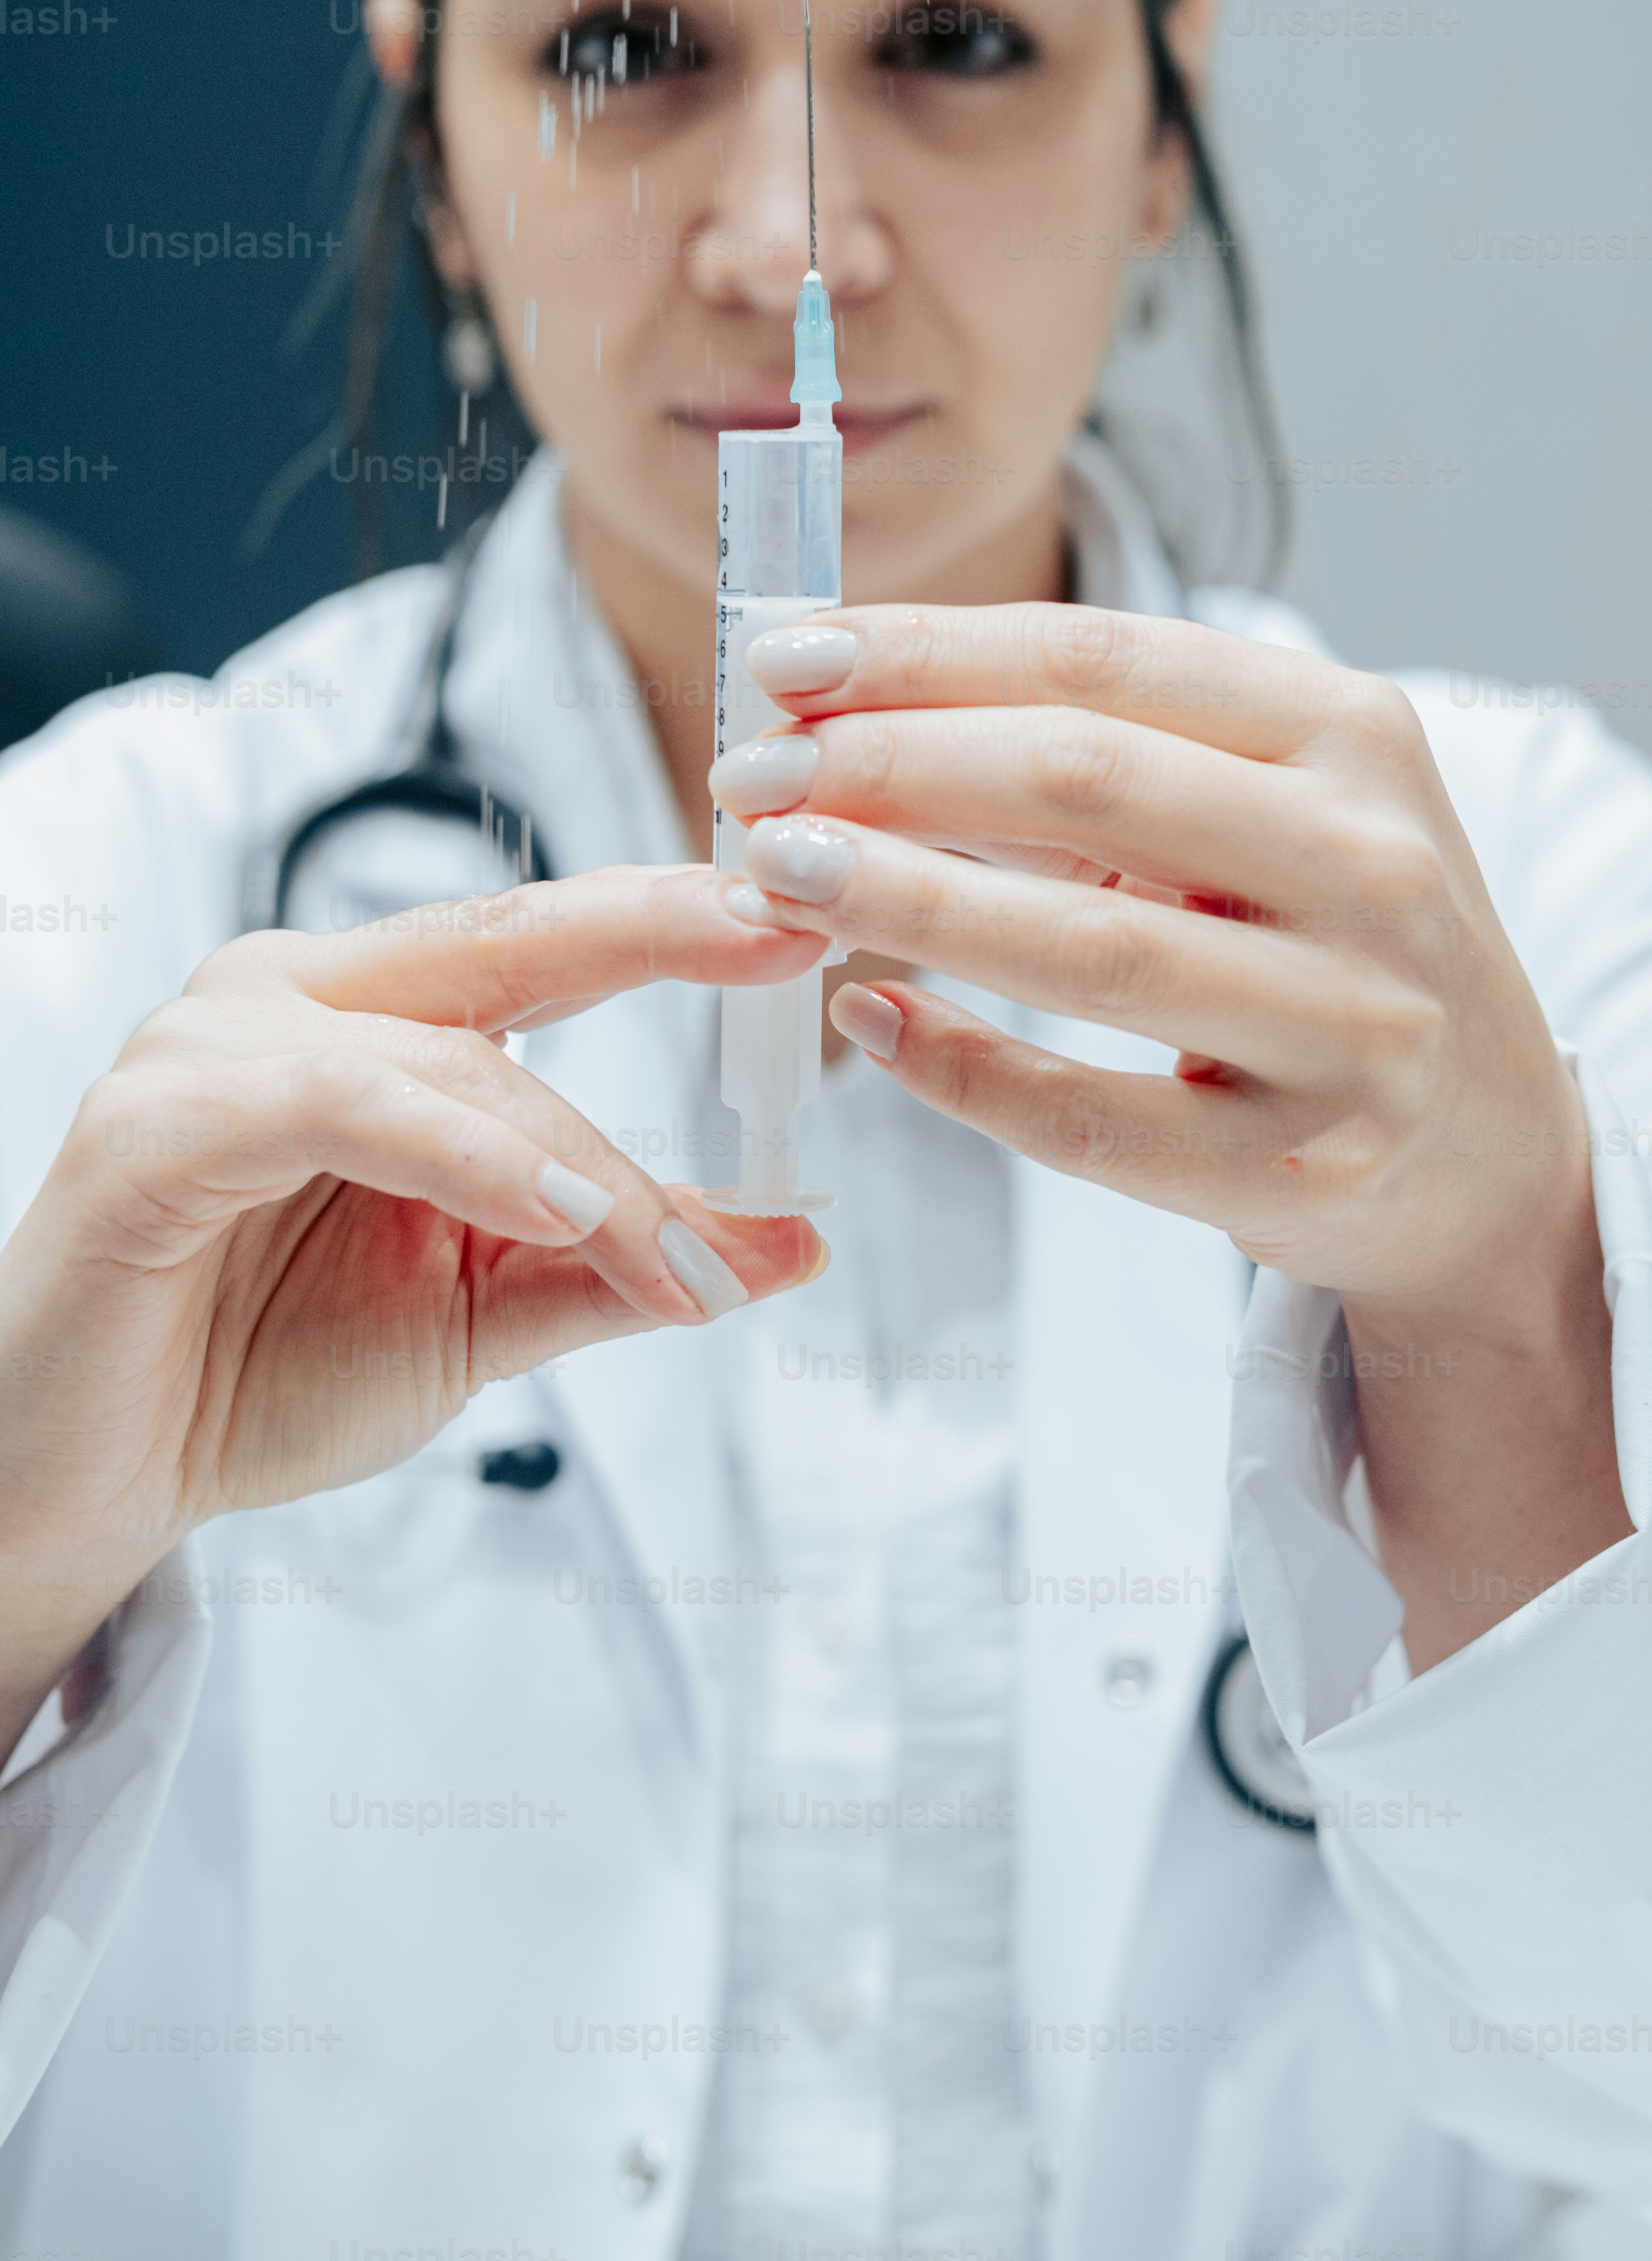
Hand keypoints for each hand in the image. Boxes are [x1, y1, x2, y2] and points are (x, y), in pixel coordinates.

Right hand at [0, 869, 826, 1748]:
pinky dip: (465, 1156)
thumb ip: (627, 1259)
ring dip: (584, 1156)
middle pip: (510, 935)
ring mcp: (215, 1043)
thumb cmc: (264, 1370)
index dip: (680, 919)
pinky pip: (346, 1107)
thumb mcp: (491, 1309)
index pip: (551, 937)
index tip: (812, 923)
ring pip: (452, 1056)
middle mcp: (294, 991)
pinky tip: (559, 1212)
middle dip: (659, 927)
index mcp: (375, 1011)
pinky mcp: (160, 1123)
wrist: (96, 1476)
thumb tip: (796, 1238)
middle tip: (792, 942)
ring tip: (677, 1252)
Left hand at [711, 603, 1626, 1665]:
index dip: (929, 651)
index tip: (783, 658)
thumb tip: (847, 712)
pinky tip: (862, 1020)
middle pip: (1088, 783)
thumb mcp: (1271, 804)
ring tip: (769, 871)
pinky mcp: (1303, 1172)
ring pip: (1092, 948)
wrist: (1493, 1153)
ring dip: (905, 899)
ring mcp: (1353, 1028)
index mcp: (1354, 735)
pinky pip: (1092, 1121)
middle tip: (747, 772)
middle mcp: (1375, 867)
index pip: (1107, 660)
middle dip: (891, 765)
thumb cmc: (1335, 940)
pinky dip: (959, 1069)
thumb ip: (1099, 752)